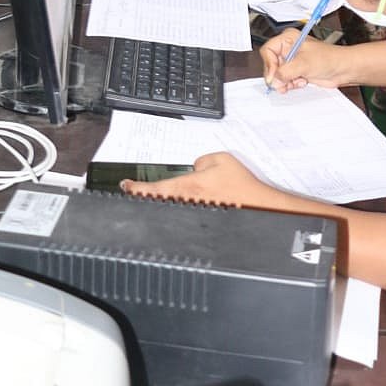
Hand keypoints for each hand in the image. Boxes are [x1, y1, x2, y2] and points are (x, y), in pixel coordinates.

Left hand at [121, 151, 282, 210]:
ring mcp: (194, 217)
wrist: (260, 208)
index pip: (154, 189)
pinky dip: (180, 211)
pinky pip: (185, 217)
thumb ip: (201, 161)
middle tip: (137, 191)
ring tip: (163, 197)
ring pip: (171, 210)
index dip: (136, 189)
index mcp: (188, 187)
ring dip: (165, 203)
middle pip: (158, 202)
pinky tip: (186, 207)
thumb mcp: (221, 160)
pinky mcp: (202, 225)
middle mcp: (187, 204)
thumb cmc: (243, 186)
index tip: (126, 186)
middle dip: (147, 196)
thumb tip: (193, 168)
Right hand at [261, 29, 349, 92]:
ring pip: (277, 74)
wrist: (342, 69)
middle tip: (284, 82)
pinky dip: (290, 84)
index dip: (269, 64)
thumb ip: (286, 72)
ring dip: (285, 81)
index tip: (274, 76)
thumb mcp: (304, 63)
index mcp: (288, 38)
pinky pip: (285, 80)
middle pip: (271, 64)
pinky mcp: (296, 71)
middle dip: (278, 76)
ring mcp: (292, 61)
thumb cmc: (330, 58)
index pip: (268, 50)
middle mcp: (288, 49)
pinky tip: (301, 82)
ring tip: (296, 81)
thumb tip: (274, 79)